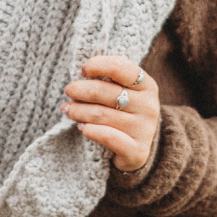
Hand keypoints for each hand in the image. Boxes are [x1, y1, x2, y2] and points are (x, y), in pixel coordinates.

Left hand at [62, 54, 158, 172]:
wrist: (135, 149)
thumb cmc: (123, 112)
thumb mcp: (123, 91)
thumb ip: (109, 78)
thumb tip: (84, 69)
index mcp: (147, 85)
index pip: (121, 69)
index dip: (99, 65)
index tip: (83, 70)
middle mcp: (149, 106)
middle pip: (107, 92)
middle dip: (82, 90)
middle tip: (68, 90)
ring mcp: (144, 129)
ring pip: (102, 115)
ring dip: (79, 111)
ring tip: (67, 109)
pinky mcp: (137, 151)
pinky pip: (108, 137)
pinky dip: (91, 131)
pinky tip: (81, 128)